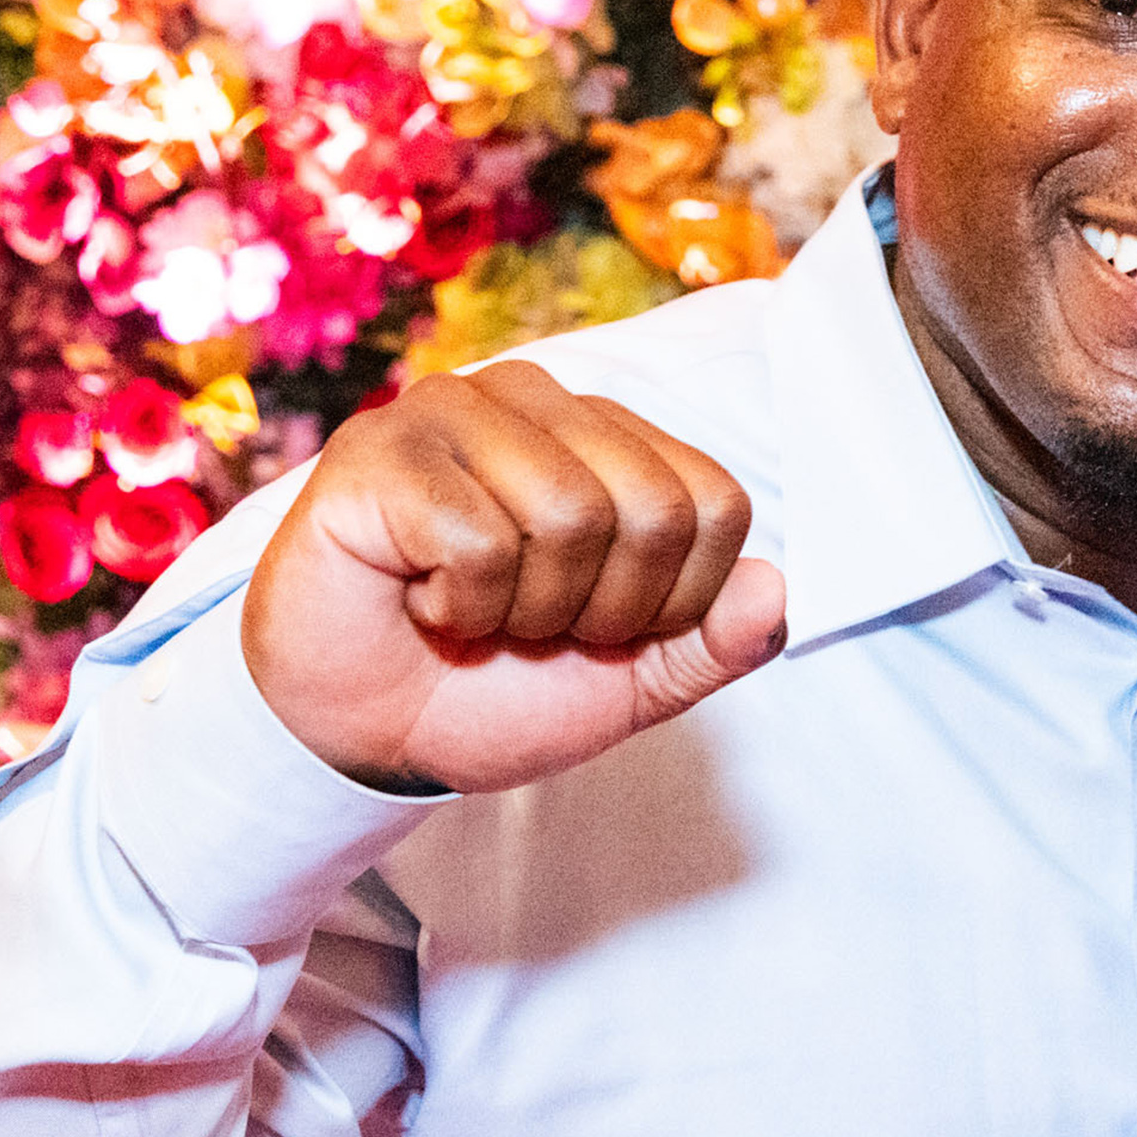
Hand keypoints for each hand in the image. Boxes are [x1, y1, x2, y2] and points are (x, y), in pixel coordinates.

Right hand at [240, 361, 786, 793]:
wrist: (361, 734)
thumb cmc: (488, 689)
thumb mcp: (628, 684)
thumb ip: (711, 644)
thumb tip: (775, 591)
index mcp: (608, 439)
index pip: (714, 503)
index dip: (674, 602)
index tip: (599, 630)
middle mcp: (538, 402)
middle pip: (653, 509)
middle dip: (602, 611)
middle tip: (531, 628)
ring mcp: (454, 411)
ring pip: (570, 515)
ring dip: (527, 610)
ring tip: (475, 613)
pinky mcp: (379, 451)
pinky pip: (477, 539)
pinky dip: (460, 608)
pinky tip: (422, 603)